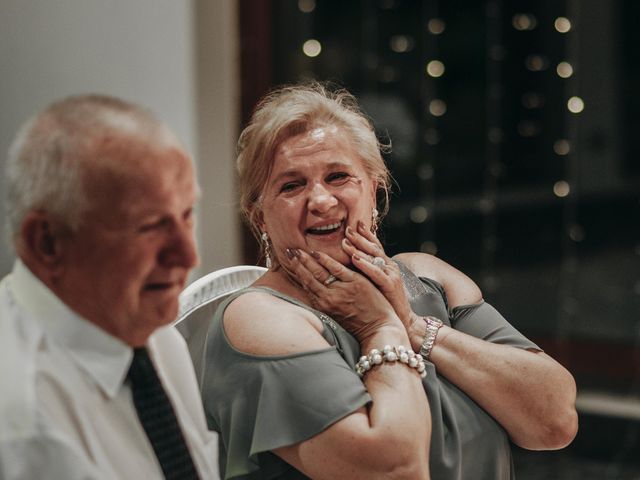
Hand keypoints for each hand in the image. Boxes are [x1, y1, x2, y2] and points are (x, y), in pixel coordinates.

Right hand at [282, 248, 403, 343]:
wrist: (378, 330)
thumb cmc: (359, 324)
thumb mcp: (336, 315)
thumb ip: (324, 302)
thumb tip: (313, 289)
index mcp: (323, 306)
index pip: (306, 284)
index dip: (296, 272)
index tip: (289, 261)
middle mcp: (328, 299)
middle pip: (308, 277)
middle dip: (297, 263)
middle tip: (288, 250)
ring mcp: (341, 290)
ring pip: (319, 272)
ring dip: (306, 259)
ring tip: (297, 249)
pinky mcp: (355, 283)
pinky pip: (337, 269)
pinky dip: (326, 260)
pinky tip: (317, 252)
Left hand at [342, 222, 421, 331]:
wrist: (402, 322)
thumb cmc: (386, 305)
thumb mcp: (376, 284)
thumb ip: (367, 272)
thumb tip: (351, 263)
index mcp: (387, 266)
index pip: (376, 246)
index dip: (367, 234)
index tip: (356, 223)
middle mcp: (390, 267)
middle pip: (373, 248)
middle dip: (360, 237)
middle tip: (347, 228)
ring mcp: (391, 275)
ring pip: (373, 258)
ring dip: (359, 248)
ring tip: (346, 240)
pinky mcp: (390, 285)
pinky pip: (375, 273)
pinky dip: (365, 265)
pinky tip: (354, 259)